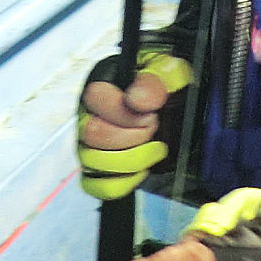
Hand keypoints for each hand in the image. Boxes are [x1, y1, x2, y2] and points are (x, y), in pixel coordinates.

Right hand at [77, 50, 192, 201]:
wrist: (173, 109)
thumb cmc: (165, 87)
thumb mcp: (167, 75)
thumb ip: (154, 81)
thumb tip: (137, 100)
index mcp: (101, 86)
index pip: (95, 97)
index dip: (126, 112)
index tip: (151, 115)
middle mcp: (87, 115)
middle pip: (92, 133)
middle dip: (132, 137)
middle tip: (154, 131)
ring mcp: (87, 144)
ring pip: (92, 161)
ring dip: (131, 160)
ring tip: (153, 149)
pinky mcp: (94, 170)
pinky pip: (94, 186)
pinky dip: (121, 184)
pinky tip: (140, 171)